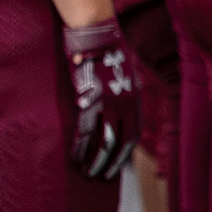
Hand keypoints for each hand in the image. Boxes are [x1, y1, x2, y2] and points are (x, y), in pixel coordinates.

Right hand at [64, 22, 139, 179]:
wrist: (96, 35)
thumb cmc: (106, 51)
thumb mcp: (122, 74)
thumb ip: (121, 93)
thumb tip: (114, 106)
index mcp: (135, 100)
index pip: (133, 134)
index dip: (125, 153)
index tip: (117, 166)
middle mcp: (126, 105)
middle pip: (121, 142)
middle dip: (111, 162)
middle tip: (102, 176)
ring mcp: (108, 103)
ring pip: (105, 141)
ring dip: (96, 159)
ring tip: (88, 172)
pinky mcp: (90, 100)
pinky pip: (86, 131)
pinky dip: (81, 146)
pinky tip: (76, 156)